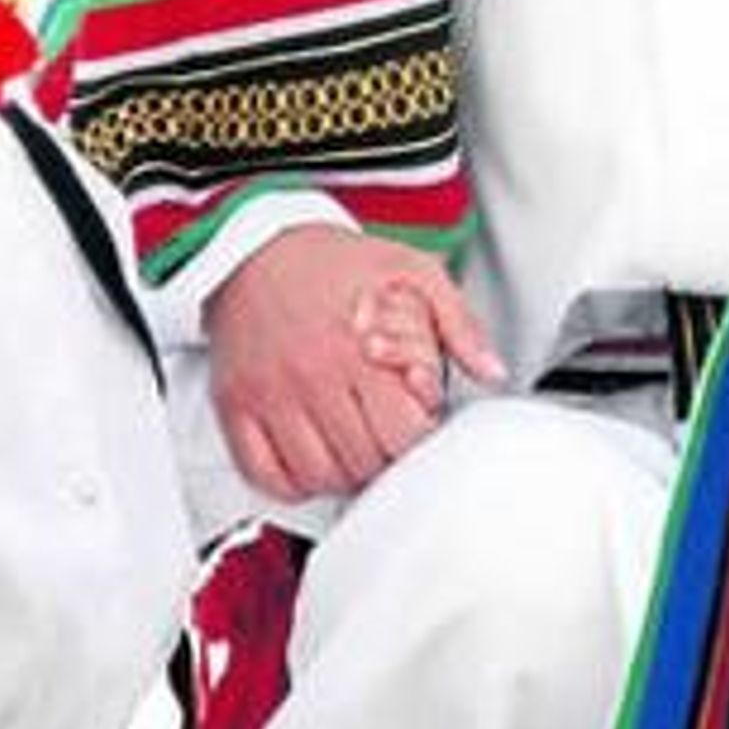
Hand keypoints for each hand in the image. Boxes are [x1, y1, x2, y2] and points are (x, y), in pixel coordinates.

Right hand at [204, 226, 505, 503]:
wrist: (258, 247)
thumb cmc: (334, 264)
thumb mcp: (412, 272)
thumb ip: (459, 324)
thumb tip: (491, 370)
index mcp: (361, 346)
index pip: (404, 435)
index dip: (418, 435)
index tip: (415, 420)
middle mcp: (314, 375)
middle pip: (364, 462)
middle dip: (384, 454)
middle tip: (384, 429)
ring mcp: (271, 395)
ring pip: (319, 477)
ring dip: (343, 472)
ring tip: (352, 440)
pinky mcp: (237, 406)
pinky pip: (266, 476)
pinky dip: (293, 481)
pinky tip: (311, 457)